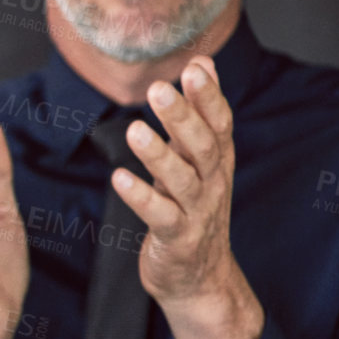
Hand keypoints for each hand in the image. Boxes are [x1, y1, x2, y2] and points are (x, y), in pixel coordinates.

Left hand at [113, 56, 262, 338]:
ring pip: (181, 180)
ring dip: (157, 155)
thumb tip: (202, 62)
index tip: (195, 67)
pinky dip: (139, 197)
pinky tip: (118, 178)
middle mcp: (212, 184)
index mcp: (216, 162)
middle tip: (159, 90)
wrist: (198, 276)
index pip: (219, 123)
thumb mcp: (198, 160)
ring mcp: (196, 212)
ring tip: (134, 130)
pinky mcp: (175, 238)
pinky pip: (158, 216)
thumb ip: (197, 114)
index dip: (209, 96)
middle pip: (201, 147)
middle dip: (182, 118)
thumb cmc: (192, 208)